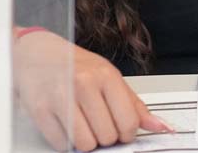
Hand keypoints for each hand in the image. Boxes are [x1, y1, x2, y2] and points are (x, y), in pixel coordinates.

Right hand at [14, 30, 172, 149]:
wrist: (38, 53)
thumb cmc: (76, 65)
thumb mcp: (109, 76)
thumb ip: (134, 104)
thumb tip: (159, 126)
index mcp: (106, 75)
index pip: (128, 121)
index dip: (128, 133)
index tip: (123, 130)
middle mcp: (84, 85)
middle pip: (107, 136)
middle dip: (106, 136)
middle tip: (99, 124)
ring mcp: (61, 98)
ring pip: (85, 145)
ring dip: (87, 141)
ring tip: (84, 125)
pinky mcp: (41, 112)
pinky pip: (62, 145)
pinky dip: (66, 141)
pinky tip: (66, 124)